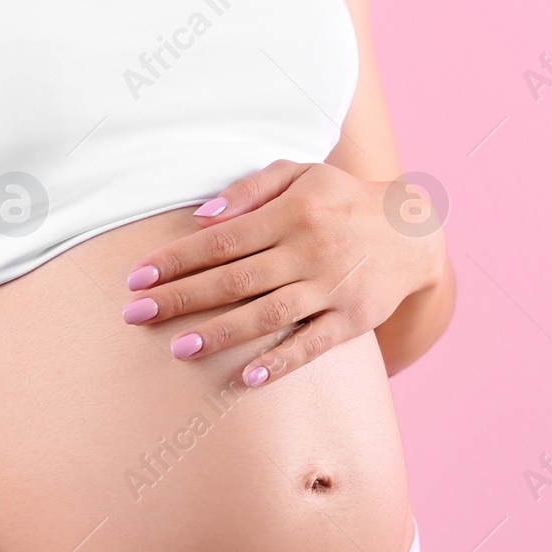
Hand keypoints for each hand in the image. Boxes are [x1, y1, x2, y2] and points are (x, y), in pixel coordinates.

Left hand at [121, 160, 446, 385]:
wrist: (415, 231)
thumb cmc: (343, 200)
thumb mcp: (301, 175)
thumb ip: (249, 191)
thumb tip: (200, 218)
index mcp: (292, 213)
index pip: (221, 241)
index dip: (176, 260)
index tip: (137, 277)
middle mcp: (309, 249)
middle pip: (234, 279)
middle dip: (181, 297)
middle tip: (136, 315)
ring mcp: (332, 287)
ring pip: (267, 313)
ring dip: (221, 333)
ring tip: (178, 349)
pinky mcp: (354, 319)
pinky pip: (313, 344)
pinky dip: (281, 361)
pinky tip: (247, 377)